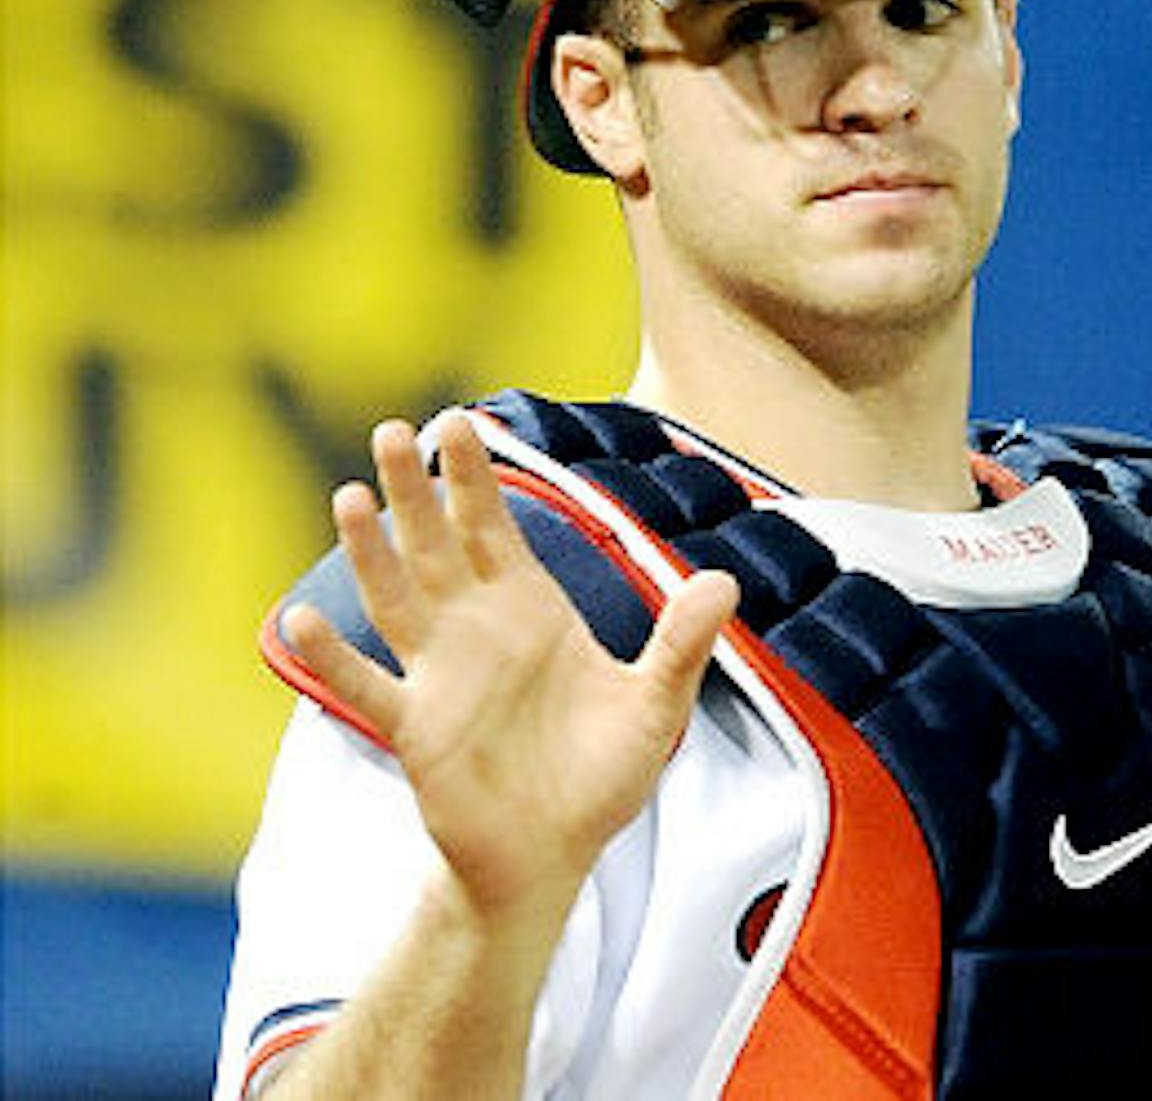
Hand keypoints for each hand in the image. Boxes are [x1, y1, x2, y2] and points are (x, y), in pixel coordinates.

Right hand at [279, 413, 738, 929]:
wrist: (555, 855)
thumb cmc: (601, 775)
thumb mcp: (657, 704)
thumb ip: (683, 641)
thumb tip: (725, 580)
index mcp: (530, 609)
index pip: (494, 527)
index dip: (475, 476)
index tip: (459, 420)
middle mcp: (477, 631)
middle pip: (437, 544)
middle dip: (416, 488)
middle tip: (393, 429)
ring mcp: (441, 676)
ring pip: (397, 598)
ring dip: (371, 551)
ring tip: (350, 496)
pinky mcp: (419, 730)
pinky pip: (369, 687)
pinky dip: (335, 657)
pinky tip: (302, 617)